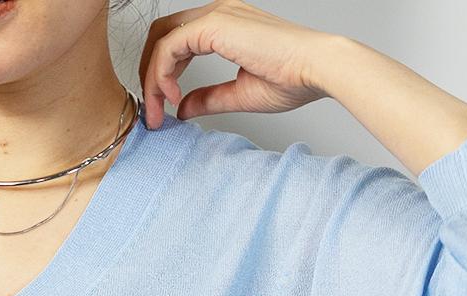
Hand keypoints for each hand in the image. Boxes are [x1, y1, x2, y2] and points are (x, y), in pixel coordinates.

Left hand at [138, 3, 340, 126]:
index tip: (165, 109)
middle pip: (162, 36)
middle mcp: (217, 14)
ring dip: (152, 78)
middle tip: (153, 112)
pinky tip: (171, 97)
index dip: (162, 76)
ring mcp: (215, 15)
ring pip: (161, 40)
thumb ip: (208, 98)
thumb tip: (183, 108)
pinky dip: (161, 74)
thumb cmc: (292, 78)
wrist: (316, 68)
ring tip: (158, 109)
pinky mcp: (213, 24)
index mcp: (225, 26)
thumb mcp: (239, 93)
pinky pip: (169, 47)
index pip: (177, 43)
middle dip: (150, 75)